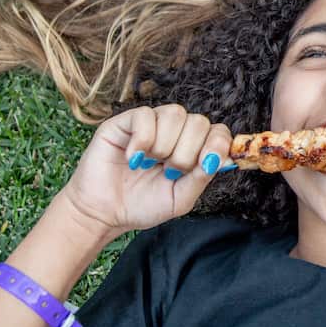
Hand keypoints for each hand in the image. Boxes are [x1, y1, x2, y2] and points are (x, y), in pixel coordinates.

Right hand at [57, 105, 233, 241]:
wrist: (103, 213)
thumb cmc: (141, 205)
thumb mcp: (179, 198)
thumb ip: (202, 177)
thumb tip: (221, 158)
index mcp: (192, 148)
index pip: (218, 131)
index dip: (217, 144)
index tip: (206, 164)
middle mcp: (175, 132)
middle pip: (199, 121)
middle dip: (187, 152)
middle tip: (169, 172)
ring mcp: (151, 124)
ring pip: (175, 113)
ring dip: (165, 145)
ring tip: (149, 165)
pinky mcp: (125, 122)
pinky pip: (146, 115)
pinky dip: (143, 140)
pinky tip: (133, 159)